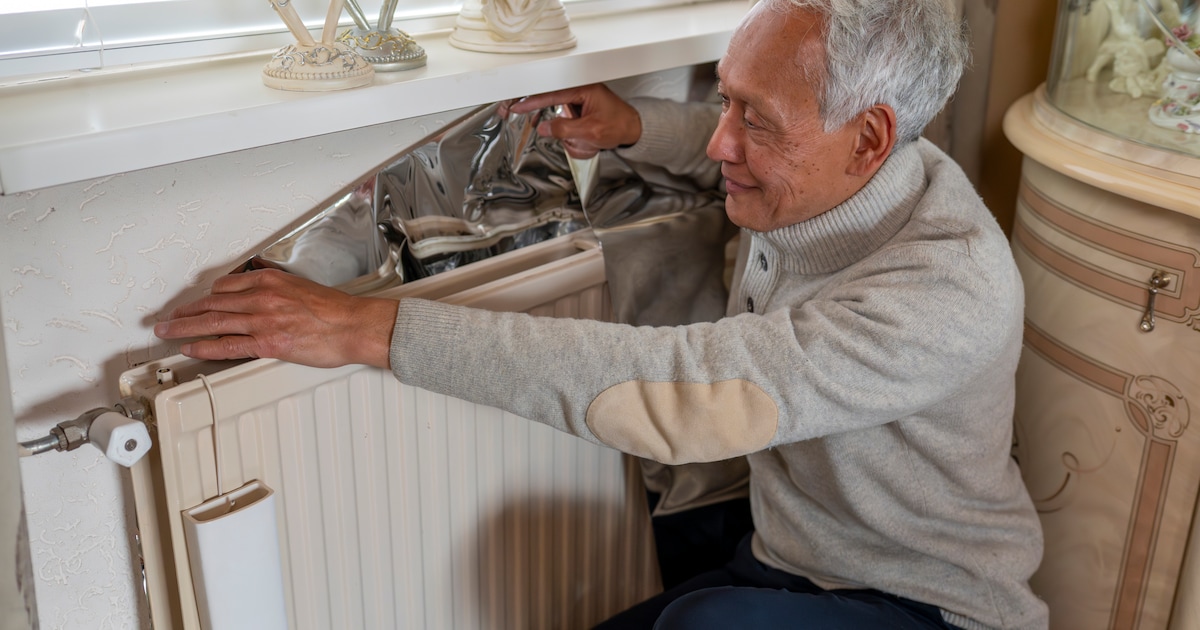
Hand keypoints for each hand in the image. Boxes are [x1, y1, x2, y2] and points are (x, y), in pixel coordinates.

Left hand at [153, 269, 397, 369]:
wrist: (353, 326)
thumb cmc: (336, 312)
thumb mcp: (302, 289)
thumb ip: (278, 294)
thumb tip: (265, 302)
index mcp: (270, 282)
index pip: (226, 287)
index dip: (205, 298)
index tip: (195, 304)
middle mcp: (262, 297)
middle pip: (212, 303)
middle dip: (185, 312)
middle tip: (167, 318)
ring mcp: (263, 320)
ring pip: (212, 322)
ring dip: (184, 327)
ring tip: (167, 332)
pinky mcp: (267, 342)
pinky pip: (227, 344)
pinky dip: (204, 346)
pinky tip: (190, 347)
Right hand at [505, 84, 641, 157]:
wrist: (633, 129)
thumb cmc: (619, 126)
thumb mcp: (591, 131)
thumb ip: (565, 129)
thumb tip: (543, 128)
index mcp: (583, 88)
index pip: (551, 93)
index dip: (531, 101)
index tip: (516, 107)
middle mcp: (580, 88)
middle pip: (547, 92)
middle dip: (528, 101)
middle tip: (510, 109)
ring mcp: (579, 95)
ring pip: (550, 99)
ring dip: (536, 109)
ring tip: (521, 115)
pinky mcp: (579, 103)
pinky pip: (558, 106)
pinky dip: (547, 113)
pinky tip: (539, 121)